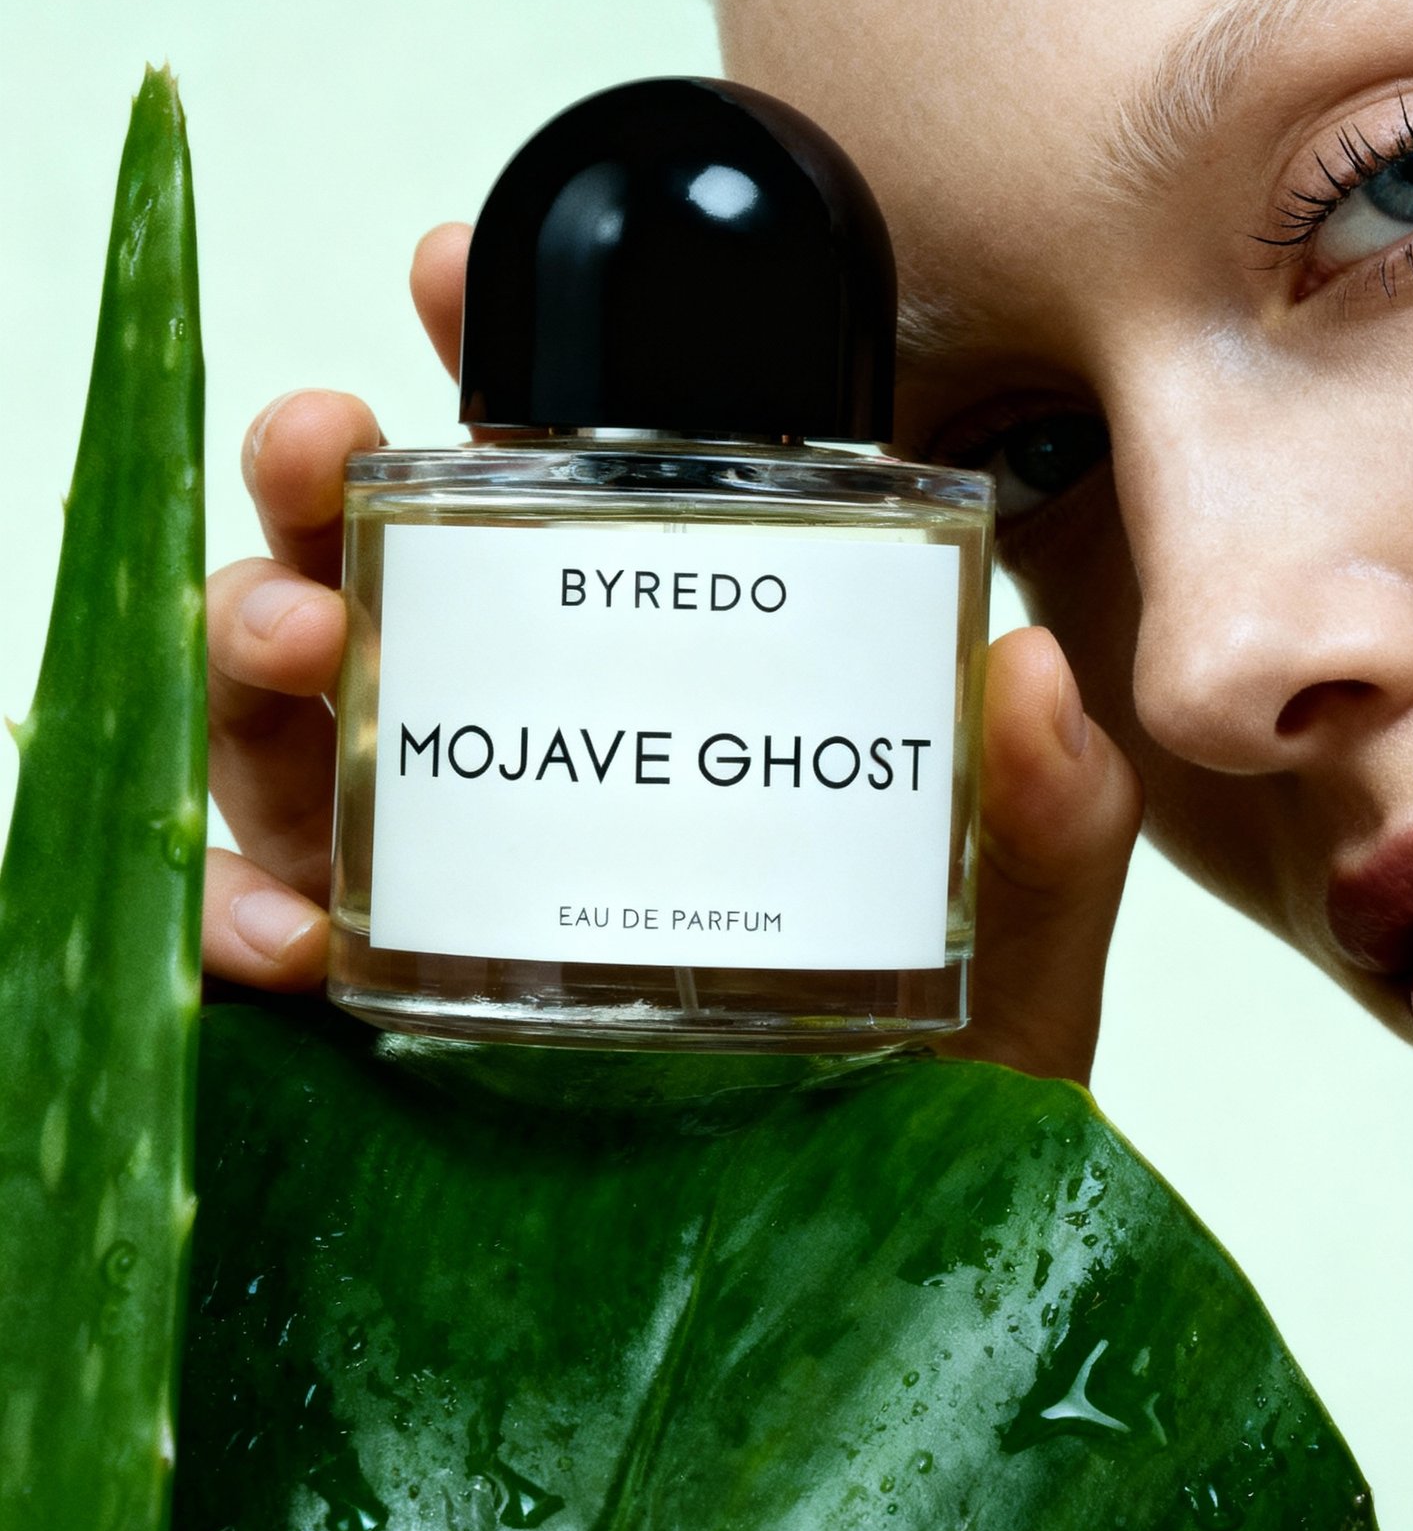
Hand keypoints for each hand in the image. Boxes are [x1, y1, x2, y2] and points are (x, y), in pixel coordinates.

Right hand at [202, 228, 1141, 1082]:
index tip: (450, 272)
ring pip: (291, 723)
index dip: (492, 368)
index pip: (565, 497)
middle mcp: (538, 752)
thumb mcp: (1026, 915)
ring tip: (299, 645)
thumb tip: (1029, 675)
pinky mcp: (398, 1012)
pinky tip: (291, 925)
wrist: (910, 1258)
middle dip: (320, 484)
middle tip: (333, 446)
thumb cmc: (961, 1057)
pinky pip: (273, 935)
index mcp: (671, 681)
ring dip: (255, 651)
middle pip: (385, 574)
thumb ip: (1047, 807)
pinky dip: (246, 913)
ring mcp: (452, 876)